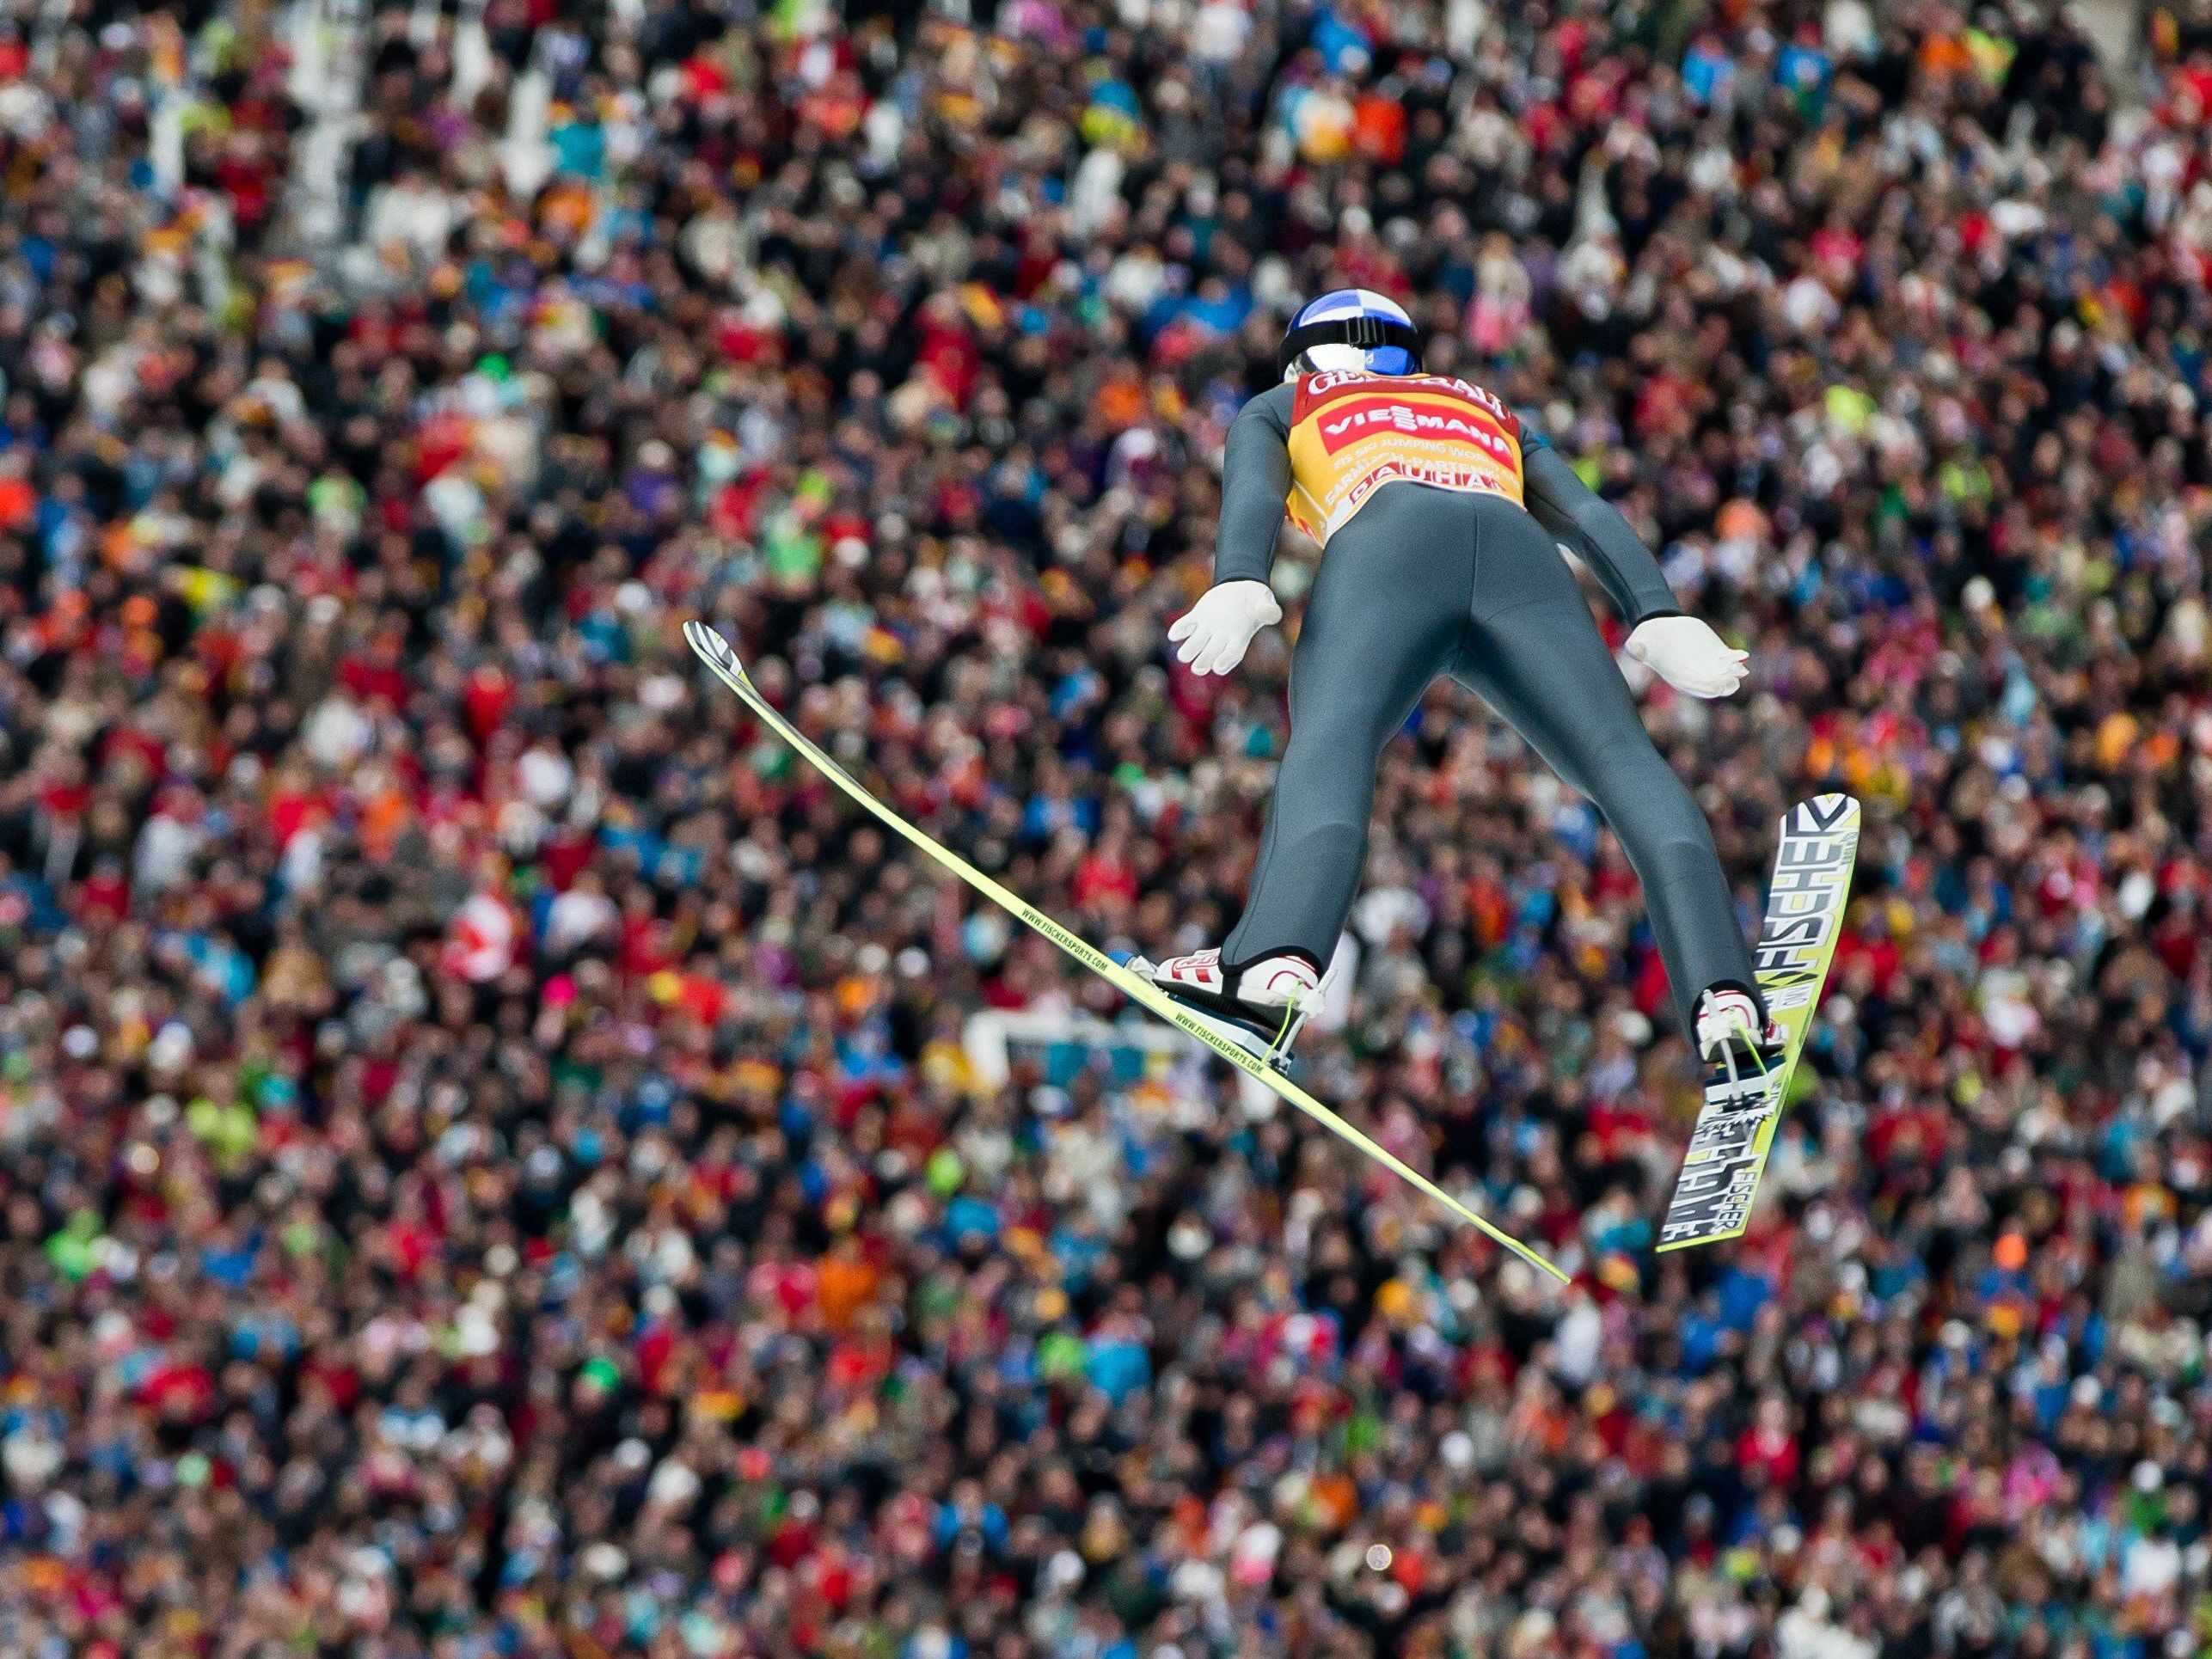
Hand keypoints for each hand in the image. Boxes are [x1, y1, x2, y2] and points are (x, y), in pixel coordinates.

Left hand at [1169, 580, 1281, 675]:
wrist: (1242, 589)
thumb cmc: (1258, 601)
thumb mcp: (1266, 602)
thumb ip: (1268, 610)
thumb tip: (1273, 613)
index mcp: (1240, 637)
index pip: (1233, 654)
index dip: (1226, 661)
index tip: (1218, 667)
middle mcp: (1222, 636)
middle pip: (1211, 653)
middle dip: (1203, 661)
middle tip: (1197, 669)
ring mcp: (1209, 627)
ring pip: (1196, 642)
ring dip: (1189, 649)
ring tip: (1182, 655)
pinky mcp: (1198, 616)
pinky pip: (1186, 624)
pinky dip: (1179, 629)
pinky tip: (1174, 634)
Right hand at [1625, 616, 1748, 697]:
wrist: (1659, 630)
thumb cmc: (1647, 640)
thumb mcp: (1638, 644)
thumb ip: (1637, 648)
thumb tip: (1635, 648)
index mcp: (1679, 676)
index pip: (1697, 686)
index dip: (1707, 686)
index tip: (1716, 684)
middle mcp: (1695, 673)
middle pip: (1714, 681)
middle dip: (1725, 680)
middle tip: (1733, 674)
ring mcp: (1706, 663)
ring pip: (1724, 671)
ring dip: (1733, 670)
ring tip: (1740, 668)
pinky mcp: (1714, 651)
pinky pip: (1729, 657)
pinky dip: (1736, 657)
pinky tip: (1742, 655)